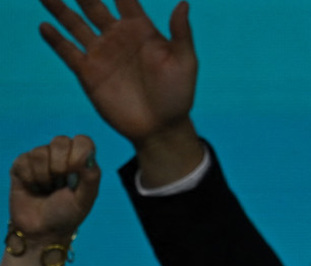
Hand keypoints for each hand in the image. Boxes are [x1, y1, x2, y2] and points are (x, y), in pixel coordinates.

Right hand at [10, 135, 101, 241]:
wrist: (42, 230)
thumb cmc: (68, 215)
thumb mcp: (85, 199)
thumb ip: (91, 177)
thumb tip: (88, 155)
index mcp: (81, 162)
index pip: (83, 140)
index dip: (78, 152)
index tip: (75, 171)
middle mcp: (61, 157)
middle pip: (60, 140)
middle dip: (60, 166)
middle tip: (60, 185)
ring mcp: (40, 159)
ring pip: (39, 152)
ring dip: (44, 177)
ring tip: (47, 189)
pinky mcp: (21, 165)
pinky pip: (23, 161)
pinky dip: (30, 179)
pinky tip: (34, 188)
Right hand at [40, 0, 197, 144]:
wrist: (160, 128)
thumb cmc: (177, 94)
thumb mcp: (185, 62)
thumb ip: (181, 33)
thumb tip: (185, 4)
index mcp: (141, 30)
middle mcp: (118, 37)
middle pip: (93, 5)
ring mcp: (101, 53)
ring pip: (75, 23)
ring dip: (60, 8)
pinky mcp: (88, 72)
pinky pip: (68, 51)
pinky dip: (55, 39)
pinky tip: (45, 26)